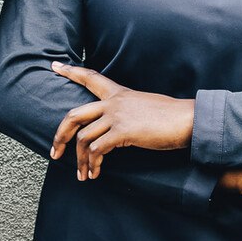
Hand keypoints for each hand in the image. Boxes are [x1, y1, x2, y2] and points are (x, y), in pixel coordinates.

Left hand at [49, 62, 194, 179]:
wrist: (187, 119)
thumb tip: (116, 127)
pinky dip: (93, 164)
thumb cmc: (170, 116)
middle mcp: (113, 102)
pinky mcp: (123, 132)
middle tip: (54, 151)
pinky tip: (95, 173)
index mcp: (119, 93)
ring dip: (80, 161)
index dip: (71, 71)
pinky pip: (97, 150)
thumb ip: (126, 111)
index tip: (55, 65)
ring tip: (83, 175)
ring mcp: (117, 116)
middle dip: (60, 135)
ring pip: (83, 138)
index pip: (90, 77)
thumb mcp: (143, 106)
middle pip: (74, 115)